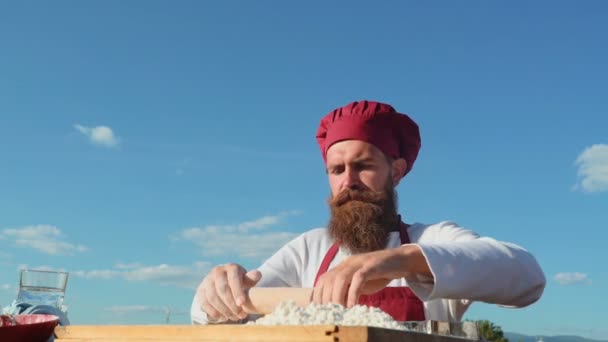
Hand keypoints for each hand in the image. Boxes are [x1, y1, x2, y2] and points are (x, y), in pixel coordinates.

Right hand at [197, 263, 260, 321]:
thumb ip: (251, 278)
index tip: (242, 304)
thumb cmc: (240, 282)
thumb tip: (257, 274)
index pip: (233, 279)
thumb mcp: (247, 280)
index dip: (237, 291)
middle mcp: (217, 271)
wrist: (225, 282)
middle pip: (222, 289)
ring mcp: (207, 280)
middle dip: (231, 304)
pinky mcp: (201, 290)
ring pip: (212, 297)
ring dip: (223, 310)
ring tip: (234, 317)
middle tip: (240, 315)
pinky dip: (213, 312)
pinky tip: (223, 318)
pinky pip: (204, 302)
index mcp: (231, 267)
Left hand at [312, 245, 429, 307]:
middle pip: (329, 279)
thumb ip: (348, 289)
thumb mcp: (360, 282)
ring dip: (337, 296)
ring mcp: (359, 262)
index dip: (318, 293)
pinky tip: (353, 305)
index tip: (319, 308)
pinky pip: (359, 278)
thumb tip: (337, 304)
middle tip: (329, 313)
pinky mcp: (371, 265)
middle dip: (326, 297)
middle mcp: (348, 262)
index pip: (323, 278)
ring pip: (341, 278)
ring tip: (339, 311)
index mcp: (343, 266)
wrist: (401, 260)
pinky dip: (353, 293)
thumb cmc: (379, 274)